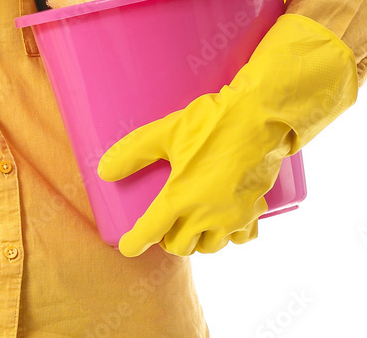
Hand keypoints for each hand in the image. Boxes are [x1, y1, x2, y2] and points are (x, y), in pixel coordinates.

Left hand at [97, 12, 357, 256]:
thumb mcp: (166, 132)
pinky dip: (227, 236)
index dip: (135, 243)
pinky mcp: (254, 211)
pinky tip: (221, 222)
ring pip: (209, 247)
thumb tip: (104, 169)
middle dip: (166, 239)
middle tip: (160, 222)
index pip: (151, 232)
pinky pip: (238, 238)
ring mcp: (233, 217)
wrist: (261, 118)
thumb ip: (134, 152)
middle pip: (180, 246)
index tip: (126, 247)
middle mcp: (207, 215)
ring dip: (195, 240)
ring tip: (187, 223)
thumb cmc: (212, 123)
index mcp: (182, 198)